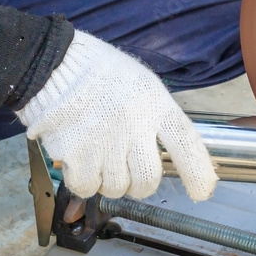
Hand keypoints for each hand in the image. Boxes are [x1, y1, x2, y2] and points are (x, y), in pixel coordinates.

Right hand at [17, 31, 217, 200]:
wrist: (53, 64)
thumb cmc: (100, 74)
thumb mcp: (142, 85)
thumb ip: (157, 118)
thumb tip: (168, 155)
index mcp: (155, 105)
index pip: (186, 143)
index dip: (198, 172)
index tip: (203, 191)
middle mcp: (134, 126)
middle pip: (148, 180)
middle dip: (141, 185)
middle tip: (130, 173)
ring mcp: (104, 142)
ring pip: (117, 188)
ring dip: (110, 182)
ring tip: (100, 156)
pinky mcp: (75, 154)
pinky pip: (87, 187)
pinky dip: (85, 182)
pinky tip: (81, 160)